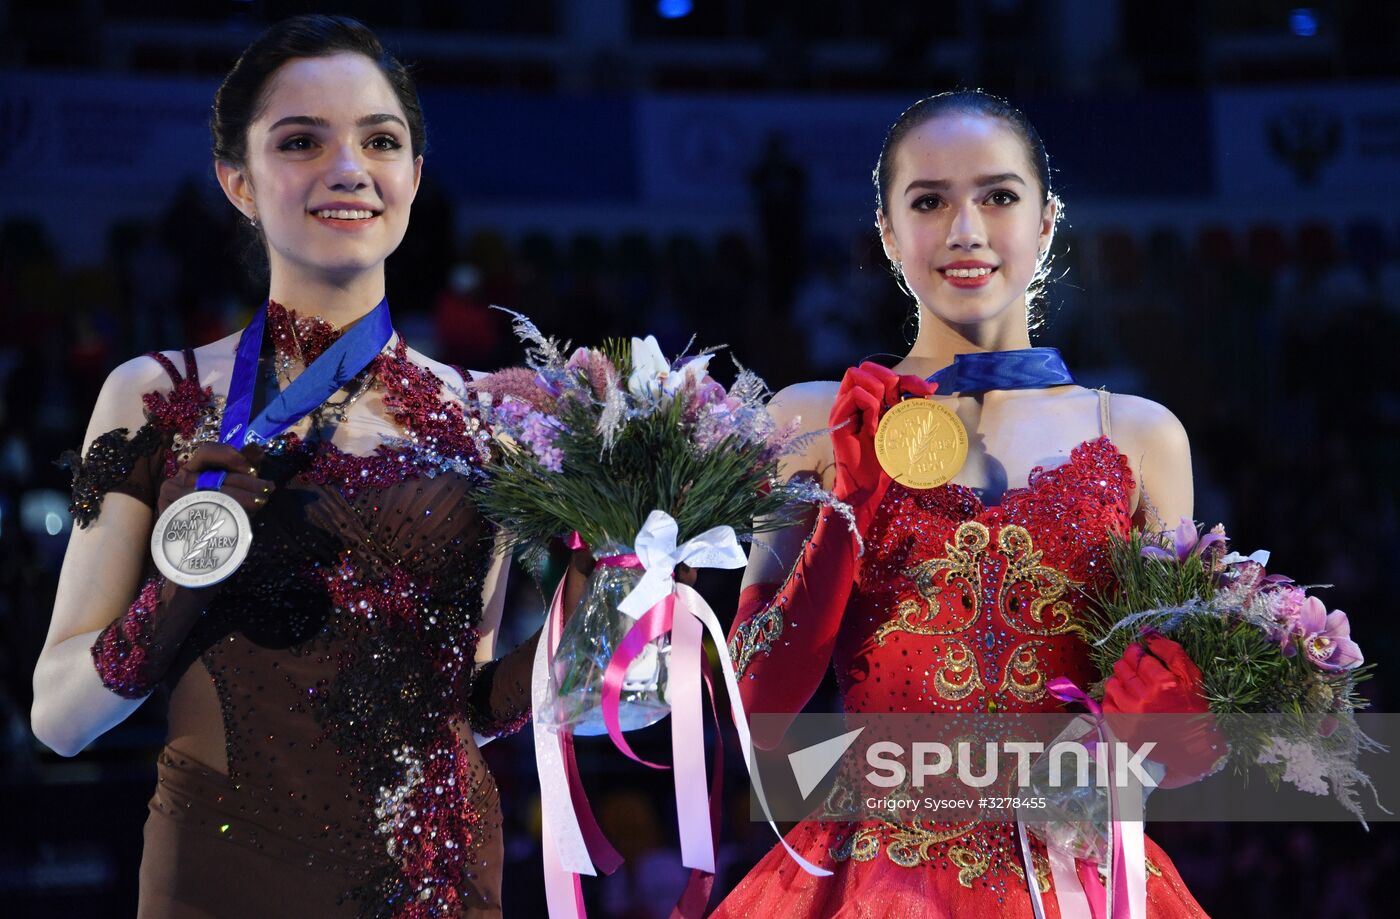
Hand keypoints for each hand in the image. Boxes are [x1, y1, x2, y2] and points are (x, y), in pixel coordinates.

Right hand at [157, 443, 273, 517]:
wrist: (199, 545)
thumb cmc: (220, 509)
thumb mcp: (236, 484)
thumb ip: (245, 465)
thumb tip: (254, 446)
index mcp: (193, 468)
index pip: (208, 452)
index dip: (230, 456)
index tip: (251, 469)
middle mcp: (179, 479)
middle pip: (213, 475)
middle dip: (245, 482)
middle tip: (267, 488)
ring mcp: (171, 497)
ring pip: (209, 493)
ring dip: (240, 498)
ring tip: (259, 502)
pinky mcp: (171, 514)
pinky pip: (201, 510)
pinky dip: (224, 512)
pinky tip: (240, 516)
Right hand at [829, 362, 936, 535]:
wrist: (872, 489)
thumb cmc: (889, 461)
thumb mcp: (908, 429)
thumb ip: (916, 407)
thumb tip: (932, 388)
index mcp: (873, 401)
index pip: (887, 373)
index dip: (909, 377)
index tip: (927, 393)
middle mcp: (856, 401)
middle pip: (867, 366)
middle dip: (888, 378)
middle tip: (898, 403)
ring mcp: (844, 409)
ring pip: (856, 374)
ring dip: (877, 390)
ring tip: (884, 414)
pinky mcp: (838, 420)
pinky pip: (854, 395)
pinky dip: (869, 406)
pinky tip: (874, 427)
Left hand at [1102, 633, 1227, 788]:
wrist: (1192, 746)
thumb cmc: (1193, 708)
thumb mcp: (1190, 676)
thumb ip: (1169, 650)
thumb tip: (1146, 630)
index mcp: (1162, 684)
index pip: (1137, 656)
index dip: (1138, 652)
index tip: (1141, 654)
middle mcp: (1144, 700)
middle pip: (1122, 668)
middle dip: (1128, 664)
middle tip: (1138, 670)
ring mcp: (1131, 717)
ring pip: (1111, 684)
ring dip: (1120, 681)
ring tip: (1133, 685)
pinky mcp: (1122, 730)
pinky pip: (1107, 704)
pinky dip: (1114, 699)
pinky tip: (1127, 699)